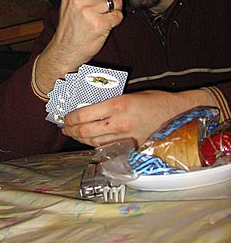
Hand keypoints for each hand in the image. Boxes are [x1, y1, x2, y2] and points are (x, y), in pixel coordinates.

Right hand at [35, 0, 142, 92]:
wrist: (63, 51)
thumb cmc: (70, 26)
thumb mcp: (68, 1)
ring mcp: (88, 10)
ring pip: (115, 1)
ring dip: (114, 10)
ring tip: (100, 18)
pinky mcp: (98, 24)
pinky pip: (118, 16)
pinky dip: (115, 21)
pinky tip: (103, 27)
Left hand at [61, 88, 215, 146]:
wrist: (176, 113)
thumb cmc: (153, 100)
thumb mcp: (126, 95)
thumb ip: (107, 103)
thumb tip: (86, 109)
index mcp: (116, 105)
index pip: (84, 114)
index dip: (70, 118)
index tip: (65, 117)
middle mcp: (119, 122)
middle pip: (86, 131)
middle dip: (71, 130)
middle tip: (65, 128)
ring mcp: (125, 137)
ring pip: (94, 142)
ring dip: (80, 139)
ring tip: (74, 134)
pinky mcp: (131, 146)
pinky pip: (108, 148)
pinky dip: (95, 145)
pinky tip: (90, 141)